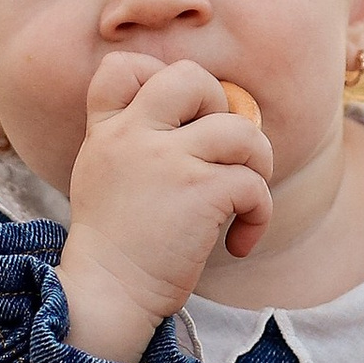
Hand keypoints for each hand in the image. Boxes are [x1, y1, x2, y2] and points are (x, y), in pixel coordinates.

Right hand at [56, 55, 274, 361]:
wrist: (108, 296)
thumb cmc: (117, 245)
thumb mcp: (104, 176)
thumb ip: (135, 140)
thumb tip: (205, 119)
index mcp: (107, 131)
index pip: (121, 67)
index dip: (157, 76)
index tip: (177, 117)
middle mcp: (133, 136)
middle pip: (190, 77)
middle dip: (221, 105)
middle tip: (220, 151)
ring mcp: (167, 161)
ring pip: (241, 129)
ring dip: (258, 162)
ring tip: (244, 196)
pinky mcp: (200, 192)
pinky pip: (254, 182)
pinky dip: (259, 213)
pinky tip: (239, 241)